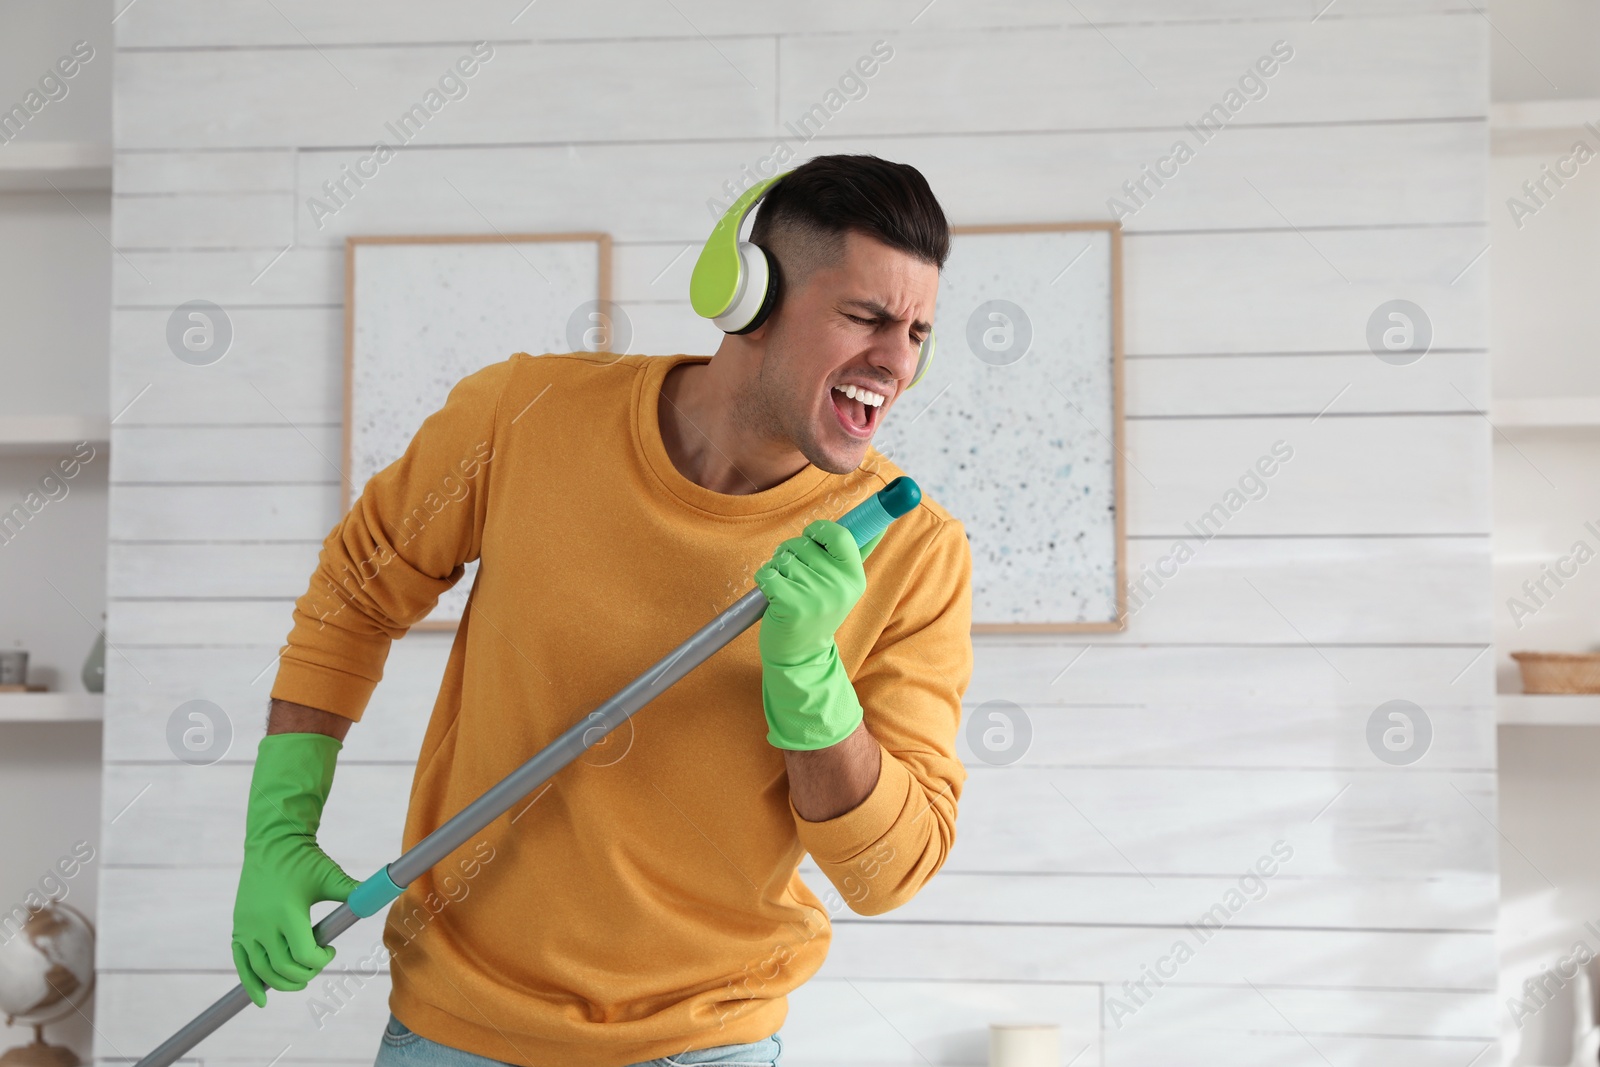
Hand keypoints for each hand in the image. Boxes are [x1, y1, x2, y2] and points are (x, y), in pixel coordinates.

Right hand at [231, 733, 359, 1006]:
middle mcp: (263, 924)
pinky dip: (251, 984)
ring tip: (301, 979)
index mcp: (287, 912)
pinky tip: (262, 1000)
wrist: (273, 843)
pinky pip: (242, 964)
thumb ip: (354, 893)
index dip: (320, 960)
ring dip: (283, 983)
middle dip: (305, 974)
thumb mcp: (330, 876)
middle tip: (318, 964)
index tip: (331, 951)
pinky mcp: (240, 928)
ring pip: (264, 971)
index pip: (303, 954)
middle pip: (283, 968)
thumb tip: (393, 891)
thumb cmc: (305, 859)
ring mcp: (248, 928)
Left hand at [752, 520, 880, 749]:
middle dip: (790, 553)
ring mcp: (816, 597)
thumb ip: (852, 555)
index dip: (819, 530)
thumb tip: (877, 526)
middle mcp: (839, 586)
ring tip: (786, 590)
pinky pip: (767, 573)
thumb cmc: (815, 613)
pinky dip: (764, 580)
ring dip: (777, 569)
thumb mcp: (841, 587)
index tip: (811, 538)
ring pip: (783, 558)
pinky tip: (772, 597)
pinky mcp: (791, 605)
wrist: (801, 657)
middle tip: (795, 577)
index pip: (840, 534)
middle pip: (803, 544)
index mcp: (855, 578)